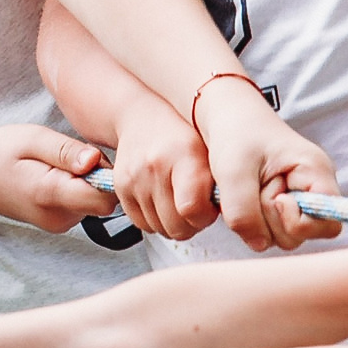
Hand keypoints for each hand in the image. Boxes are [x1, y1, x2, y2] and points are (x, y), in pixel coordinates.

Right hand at [0, 125, 116, 233]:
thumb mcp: (31, 138)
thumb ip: (66, 151)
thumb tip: (97, 161)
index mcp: (51, 195)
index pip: (105, 198)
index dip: (107, 174)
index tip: (89, 155)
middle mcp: (59, 217)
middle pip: (103, 199)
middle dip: (96, 174)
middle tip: (67, 154)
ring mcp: (59, 223)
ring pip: (95, 199)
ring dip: (85, 178)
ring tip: (55, 163)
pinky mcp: (59, 221)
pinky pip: (83, 202)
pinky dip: (76, 186)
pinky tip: (53, 173)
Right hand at [105, 97, 218, 240]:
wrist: (141, 117)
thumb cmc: (179, 136)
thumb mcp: (208, 152)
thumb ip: (218, 185)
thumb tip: (228, 215)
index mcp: (183, 156)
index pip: (191, 208)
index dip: (205, 218)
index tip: (209, 209)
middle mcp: (154, 167)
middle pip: (175, 226)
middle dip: (191, 223)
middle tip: (196, 206)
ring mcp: (134, 178)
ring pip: (159, 229)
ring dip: (172, 222)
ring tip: (179, 200)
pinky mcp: (119, 187)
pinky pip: (141, 223)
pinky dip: (154, 219)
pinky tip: (162, 202)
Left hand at [193, 80, 341, 250]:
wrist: (227, 118)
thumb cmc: (235, 135)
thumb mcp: (233, 171)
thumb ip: (244, 212)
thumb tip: (258, 244)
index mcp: (316, 173)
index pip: (329, 224)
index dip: (298, 222)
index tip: (275, 199)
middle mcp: (313, 190)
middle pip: (300, 235)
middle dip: (268, 218)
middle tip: (253, 186)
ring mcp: (298, 201)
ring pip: (282, 236)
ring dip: (257, 219)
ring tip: (248, 187)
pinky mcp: (280, 207)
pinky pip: (269, 230)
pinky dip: (252, 218)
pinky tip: (245, 196)